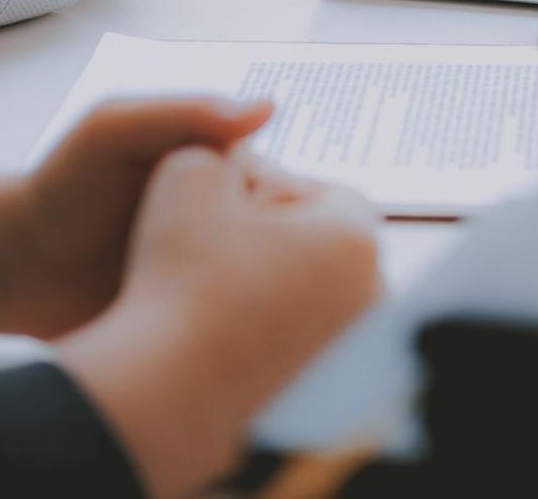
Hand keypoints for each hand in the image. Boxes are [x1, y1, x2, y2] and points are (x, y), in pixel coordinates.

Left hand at [0, 98, 276, 338]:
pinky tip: (222, 342)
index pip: (290, 190)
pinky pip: (240, 329)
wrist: (15, 270)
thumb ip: (183, 112)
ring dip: (264, 303)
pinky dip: (241, 336)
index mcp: (224, 174)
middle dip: (282, 262)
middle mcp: (232, 225)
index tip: (257, 228)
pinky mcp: (202, 321)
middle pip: (291, 244)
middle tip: (240, 280)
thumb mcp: (114, 131)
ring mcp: (219, 276)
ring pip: (272, 291)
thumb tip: (269, 108)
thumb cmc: (61, 187)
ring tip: (228, 312)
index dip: (284, 210)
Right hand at [59, 148, 379, 498]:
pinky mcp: (336, 393)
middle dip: (281, 240)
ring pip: (319, 296)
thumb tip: (237, 142)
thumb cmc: (177, 283)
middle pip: (329, 246)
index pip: (327, 193)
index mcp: (355, 236)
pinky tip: (228, 337)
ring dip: (280, 287)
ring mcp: (358, 350)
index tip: (229, 210)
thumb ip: (217, 144)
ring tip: (220, 293)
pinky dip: (276, 336)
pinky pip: (308, 345)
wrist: (164, 394)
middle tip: (222, 251)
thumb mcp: (186, 176)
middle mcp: (373, 295)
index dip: (272, 193)